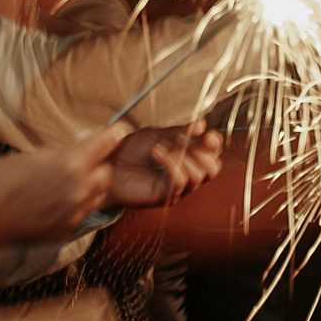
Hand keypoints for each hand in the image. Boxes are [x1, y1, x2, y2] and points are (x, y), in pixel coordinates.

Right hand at [0, 125, 125, 249]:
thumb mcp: (31, 156)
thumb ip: (62, 150)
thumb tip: (83, 141)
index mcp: (71, 165)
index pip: (107, 143)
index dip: (112, 135)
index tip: (116, 131)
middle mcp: (79, 190)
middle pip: (107, 172)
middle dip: (100, 164)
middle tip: (84, 160)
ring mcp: (75, 213)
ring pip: (98, 195)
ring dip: (91, 186)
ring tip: (68, 181)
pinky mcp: (67, 230)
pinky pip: (83, 213)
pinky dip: (76, 205)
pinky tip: (56, 201)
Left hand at [108, 122, 223, 206]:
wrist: (107, 164)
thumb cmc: (128, 151)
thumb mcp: (157, 134)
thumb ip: (180, 131)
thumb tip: (202, 124)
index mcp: (187, 157)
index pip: (212, 154)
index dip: (214, 144)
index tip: (207, 134)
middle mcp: (186, 173)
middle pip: (213, 168)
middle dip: (202, 151)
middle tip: (181, 140)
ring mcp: (177, 187)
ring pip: (199, 175)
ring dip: (183, 156)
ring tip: (161, 148)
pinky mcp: (166, 196)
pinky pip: (181, 181)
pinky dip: (172, 164)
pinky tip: (157, 154)